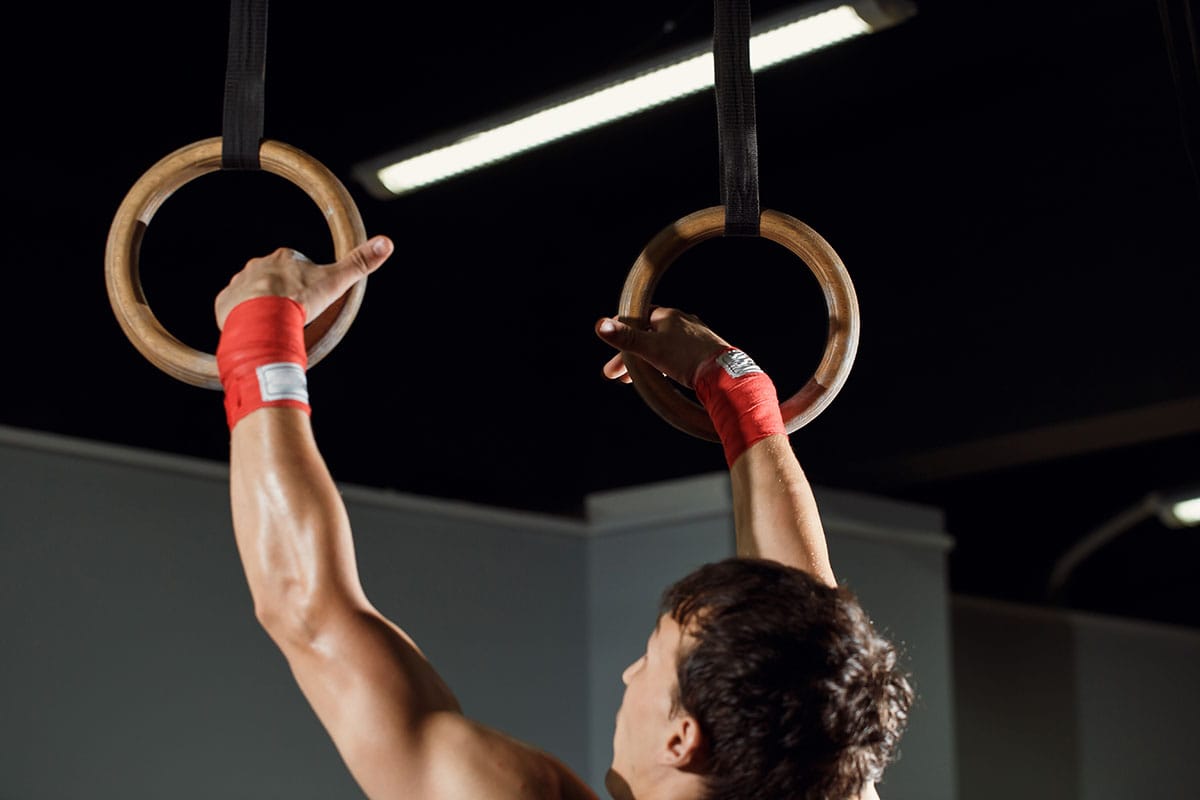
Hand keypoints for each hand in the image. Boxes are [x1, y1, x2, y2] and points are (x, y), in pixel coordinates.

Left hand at [214, 236, 393, 329]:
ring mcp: (239, 283)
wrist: (264, 320)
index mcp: (284, 258)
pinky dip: (242, 318)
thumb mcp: (335, 281)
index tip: (308, 296)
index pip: (294, 264)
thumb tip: (387, 241)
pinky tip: (254, 330)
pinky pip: (231, 309)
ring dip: (260, 306)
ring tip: (273, 325)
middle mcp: (258, 265)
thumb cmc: (300, 300)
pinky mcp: (224, 303)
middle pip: (271, 278)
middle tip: (292, 313)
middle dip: (280, 293)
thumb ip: (360, 263)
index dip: (303, 281)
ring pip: (250, 293)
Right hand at [594, 307, 731, 388]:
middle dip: (629, 356)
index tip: (610, 346)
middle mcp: (682, 321)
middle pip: (648, 336)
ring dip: (645, 362)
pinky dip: (663, 365)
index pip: (637, 318)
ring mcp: (694, 336)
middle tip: (615, 376)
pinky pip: (677, 355)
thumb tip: (600, 324)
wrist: (724, 374)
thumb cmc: (687, 359)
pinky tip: (661, 376)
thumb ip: (625, 338)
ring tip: (632, 380)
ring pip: (662, 347)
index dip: (620, 331)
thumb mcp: (650, 349)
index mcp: (667, 316)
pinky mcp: (703, 351)